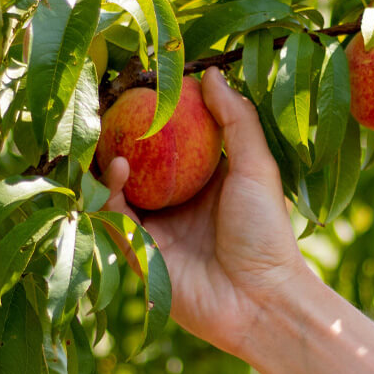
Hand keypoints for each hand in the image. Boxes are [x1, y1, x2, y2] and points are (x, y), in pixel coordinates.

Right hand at [101, 67, 308, 355]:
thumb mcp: (256, 167)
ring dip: (111, 156)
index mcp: (210, 181)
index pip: (179, 140)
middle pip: (146, 160)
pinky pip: (114, 214)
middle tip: (114, 102)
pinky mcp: (138, 250)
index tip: (149, 83)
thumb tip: (211, 73)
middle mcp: (180, 201)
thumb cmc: (265, 232)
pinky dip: (109, 188)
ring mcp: (157, 226)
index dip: (163, 114)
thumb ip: (236, 119)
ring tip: (107, 127)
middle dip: (126, 133)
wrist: (258, 300)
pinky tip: (116, 164)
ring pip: (122, 185)